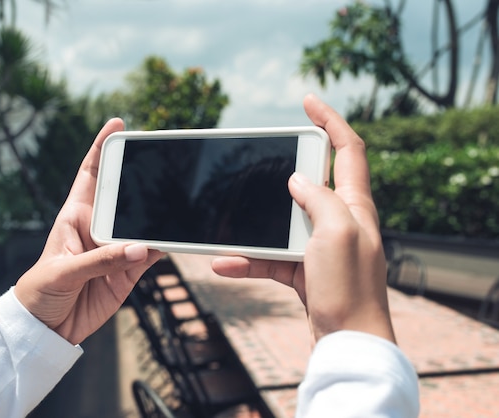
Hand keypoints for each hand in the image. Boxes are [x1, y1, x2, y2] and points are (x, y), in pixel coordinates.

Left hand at [14, 118, 163, 344]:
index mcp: (75, 216)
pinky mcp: (129, 272)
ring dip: (156, 214)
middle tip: (161, 162)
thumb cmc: (39, 291)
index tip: (117, 123)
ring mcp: (116, 249)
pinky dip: (163, 245)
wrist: (47, 330)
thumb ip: (100, 261)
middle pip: (125, 194)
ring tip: (171, 202)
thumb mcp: (62, 272)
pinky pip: (150, 254)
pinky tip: (172, 238)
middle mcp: (98, 228)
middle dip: (141, 177)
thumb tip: (139, 247)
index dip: (101, 148)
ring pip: (142, 224)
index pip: (90, 175)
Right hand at [211, 94, 394, 343]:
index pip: (348, 149)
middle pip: (308, 182)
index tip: (307, 100)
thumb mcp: (337, 232)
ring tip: (224, 227)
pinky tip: (225, 264)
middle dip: (280, 171)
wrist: (347, 340)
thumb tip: (297, 179)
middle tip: (256, 164)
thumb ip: (319, 198)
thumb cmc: (349, 287)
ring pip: (281, 221)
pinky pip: (270, 256)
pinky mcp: (304, 268)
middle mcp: (339, 220)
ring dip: (253, 226)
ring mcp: (320, 245)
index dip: (331, 120)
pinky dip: (248, 259)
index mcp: (354, 205)